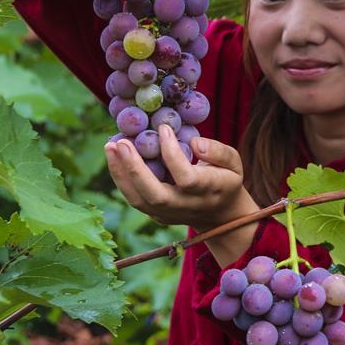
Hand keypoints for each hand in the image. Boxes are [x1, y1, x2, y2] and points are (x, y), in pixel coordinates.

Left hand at [104, 124, 257, 231]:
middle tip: (121, 142)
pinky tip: (115, 157)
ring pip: (139, 200)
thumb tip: (194, 143)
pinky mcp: (157, 216)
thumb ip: (218, 151)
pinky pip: (135, 199)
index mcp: (209, 191)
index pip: (187, 178)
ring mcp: (170, 214)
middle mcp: (187, 206)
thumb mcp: (234, 162)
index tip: (164, 129)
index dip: (173, 154)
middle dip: (135, 169)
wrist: (221, 215)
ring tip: (110, 146)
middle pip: (156, 195)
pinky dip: (122, 178)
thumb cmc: (227, 180)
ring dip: (120, 173)